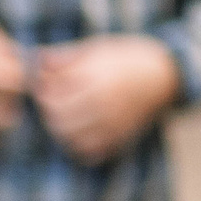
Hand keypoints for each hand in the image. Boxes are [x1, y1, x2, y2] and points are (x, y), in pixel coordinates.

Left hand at [31, 35, 180, 163]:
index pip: (53, 93)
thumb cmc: (124, 58)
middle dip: (47, 111)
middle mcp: (105, 101)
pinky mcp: (120, 137)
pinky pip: (90, 151)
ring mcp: (113, 122)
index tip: (43, 88)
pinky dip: (77, 145)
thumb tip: (36, 57)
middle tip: (49, 104)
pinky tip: (78, 132)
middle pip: (58, 116)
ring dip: (58, 129)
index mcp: (96, 77)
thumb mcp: (96, 48)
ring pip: (70, 136)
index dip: (42, 92)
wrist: (164, 75)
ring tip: (61, 117)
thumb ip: (65, 56)